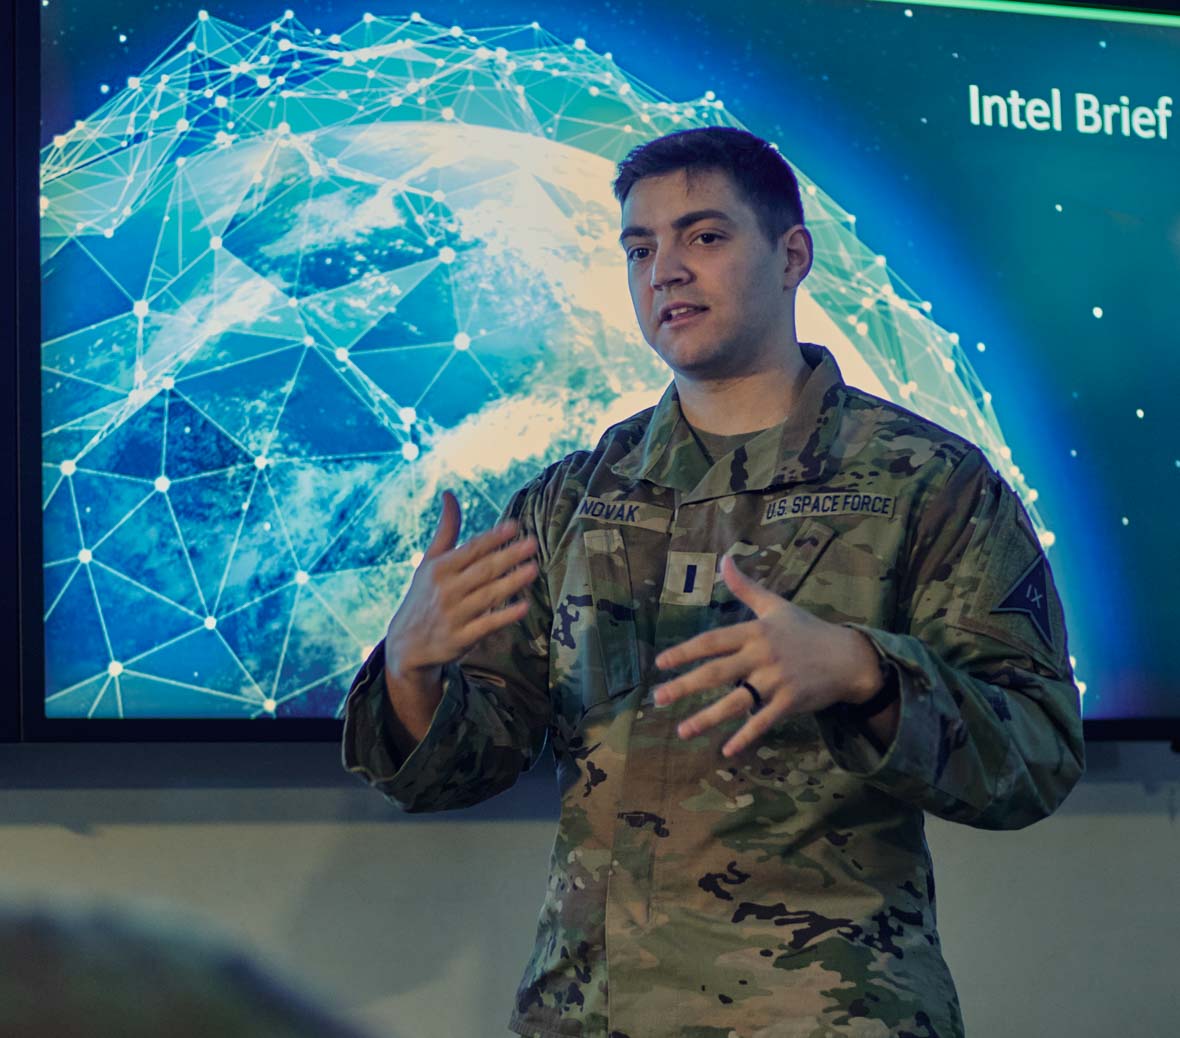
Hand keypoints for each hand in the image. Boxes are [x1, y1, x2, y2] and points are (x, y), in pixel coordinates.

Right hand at [383, 490, 538, 693]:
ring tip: (534, 569)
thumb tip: (449, 494)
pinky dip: (505, 616)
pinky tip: (524, 606)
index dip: (493, 538)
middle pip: (483, 570)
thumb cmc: (423, 596)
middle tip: (532, 543)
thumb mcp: (429, 562)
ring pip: (488, 596)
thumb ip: (446, 530)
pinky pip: (487, 625)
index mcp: (439, 569)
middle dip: (508, 556)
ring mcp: (454, 615)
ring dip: (511, 582)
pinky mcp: (461, 638)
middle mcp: (446, 590)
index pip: (471, 550)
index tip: (514, 526)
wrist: (405, 644)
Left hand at [652, 555, 881, 756]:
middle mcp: (762, 655)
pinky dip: (745, 736)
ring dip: (706, 718)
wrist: (848, 657)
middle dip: (685, 686)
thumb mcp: (775, 605)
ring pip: (735, 701)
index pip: (713, 641)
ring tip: (681, 730)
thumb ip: (745, 586)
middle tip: (658, 698)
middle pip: (716, 673)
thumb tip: (724, 559)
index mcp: (755, 631)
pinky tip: (726, 750)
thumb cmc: (807, 630)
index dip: (685, 651)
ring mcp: (777, 680)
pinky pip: (763, 721)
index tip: (661, 663)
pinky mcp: (791, 702)